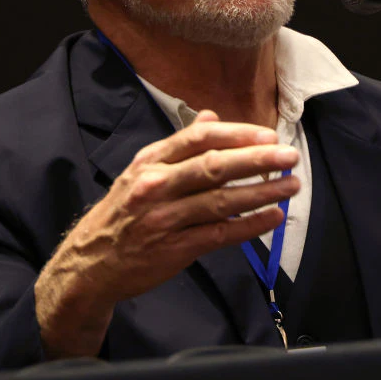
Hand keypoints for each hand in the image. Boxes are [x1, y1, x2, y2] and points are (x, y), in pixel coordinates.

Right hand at [35, 110, 299, 356]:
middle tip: (288, 157)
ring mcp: (165, 218)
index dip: (236, 135)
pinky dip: (249, 226)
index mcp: (150, 161)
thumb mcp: (141, 170)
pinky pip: (219, 235)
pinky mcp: (174, 249)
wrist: (90, 263)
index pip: (198, 140)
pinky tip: (272, 217)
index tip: (267, 136)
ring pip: (221, 201)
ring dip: (261, 193)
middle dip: (256, 161)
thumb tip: (210, 116)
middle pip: (213, 167)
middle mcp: (156, 185)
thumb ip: (179, 145)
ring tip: (290, 186)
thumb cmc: (123, 212)